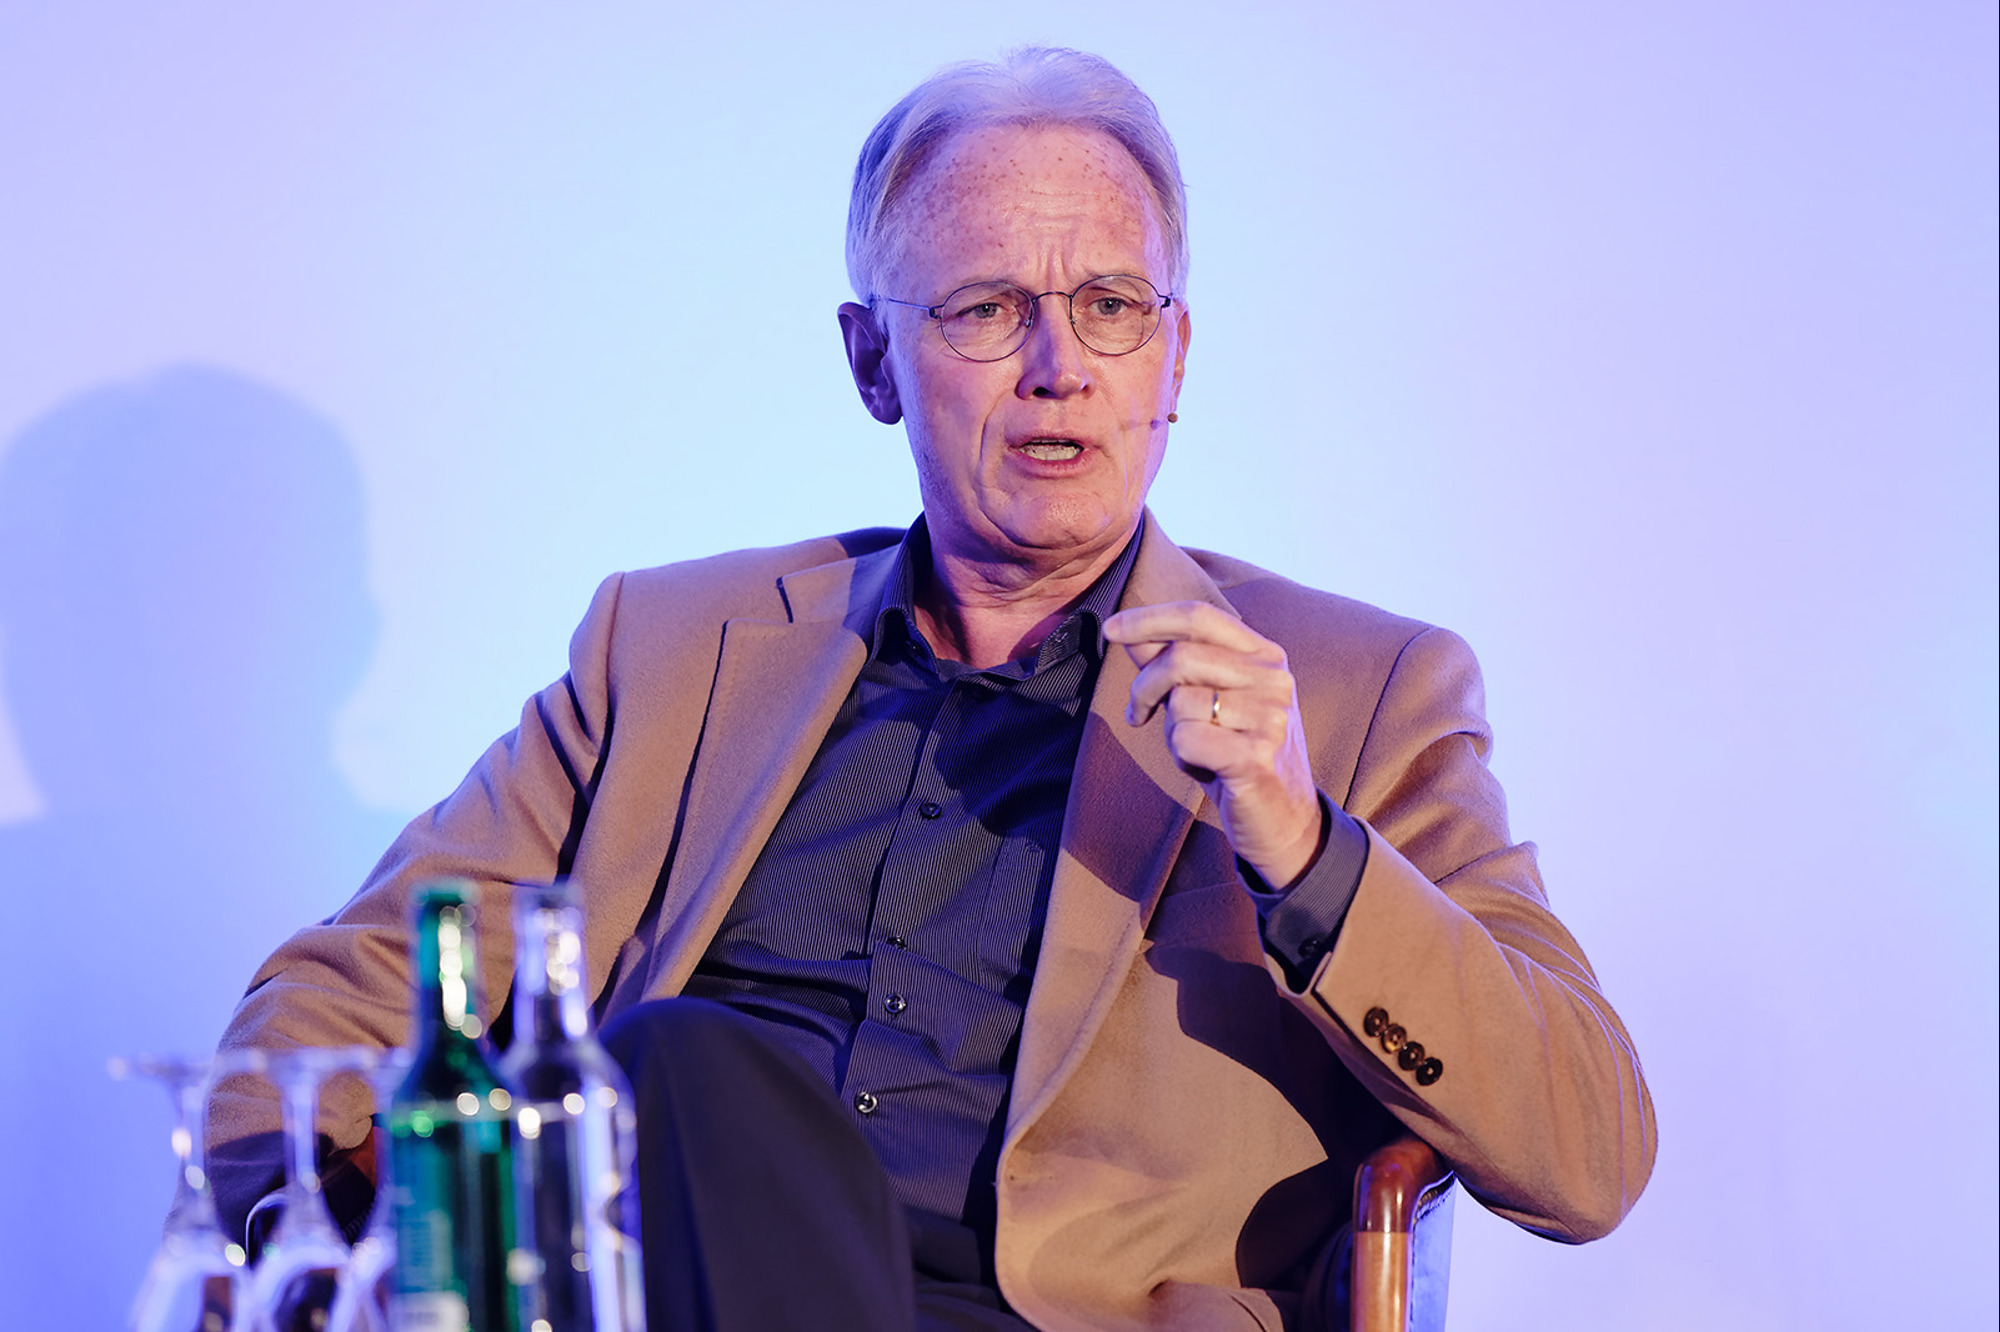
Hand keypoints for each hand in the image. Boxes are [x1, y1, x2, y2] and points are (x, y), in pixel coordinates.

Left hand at [1103, 601, 1323, 885]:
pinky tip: (1207, 768)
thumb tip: (1129, 631)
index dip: (1149, 618)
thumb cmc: (1237, 755)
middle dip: (1144, 686)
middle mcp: (1274, 678)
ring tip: (1199, 750)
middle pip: (1181, 656)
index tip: (1110, 629)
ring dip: (1172, 731)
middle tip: (1138, 714)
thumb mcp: (1207, 702)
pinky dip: (1182, 756)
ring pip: (1181, 701)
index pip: (1199, 616)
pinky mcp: (1257, 755)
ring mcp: (1270, 716)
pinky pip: (1186, 739)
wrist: (1284, 821)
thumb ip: (1173, 664)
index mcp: (1265, 656)